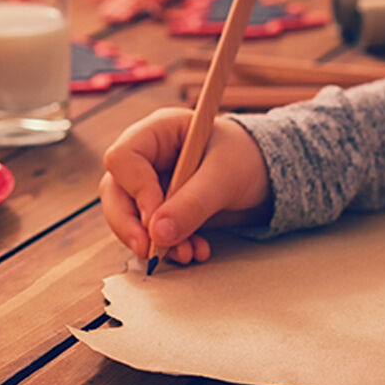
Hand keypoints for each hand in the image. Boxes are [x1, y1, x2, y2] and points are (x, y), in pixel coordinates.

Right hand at [100, 107, 272, 264]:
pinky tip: (196, 251)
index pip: (123, 157)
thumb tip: (158, 234)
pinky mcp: (163, 208)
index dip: (135, 189)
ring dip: (153, 242)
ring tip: (187, 254)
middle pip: (115, 191)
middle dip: (131, 225)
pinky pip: (152, 232)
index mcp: (160, 131)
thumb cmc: (247, 158)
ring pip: (130, 217)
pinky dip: (170, 246)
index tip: (156, 218)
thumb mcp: (225, 176)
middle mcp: (149, 156)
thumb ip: (194, 202)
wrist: (268, 175)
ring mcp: (153, 183)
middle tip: (151, 250)